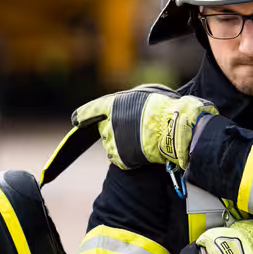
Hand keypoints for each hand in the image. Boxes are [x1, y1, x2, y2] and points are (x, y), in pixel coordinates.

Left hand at [70, 84, 216, 169]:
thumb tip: (127, 111)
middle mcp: (108, 123)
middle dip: (116, 131)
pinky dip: (129, 157)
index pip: (90, 110)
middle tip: (136, 130)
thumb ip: (130, 104)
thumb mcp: (147, 95)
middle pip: (104, 130)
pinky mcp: (120, 157)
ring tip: (142, 141)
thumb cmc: (167, 109)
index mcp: (113, 104)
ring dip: (123, 144)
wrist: (175, 129)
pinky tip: (142, 151)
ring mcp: (113, 141)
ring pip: (111, 145)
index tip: (77, 120)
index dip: (83, 115)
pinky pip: (120, 158)